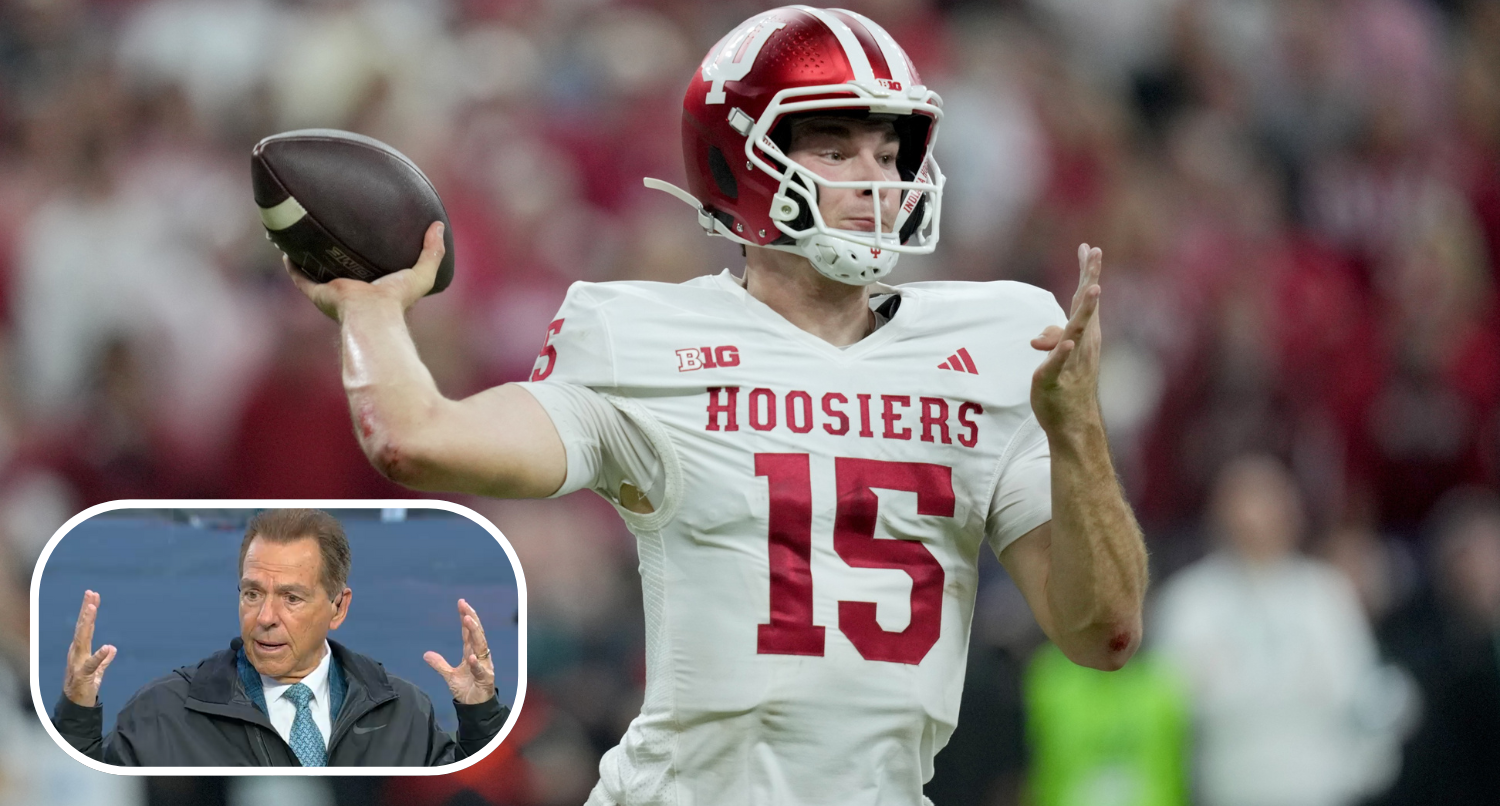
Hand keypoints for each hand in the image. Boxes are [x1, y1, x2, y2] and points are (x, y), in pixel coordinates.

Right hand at [63, 590, 115, 706]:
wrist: (75, 707)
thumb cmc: (83, 687)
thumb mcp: (96, 672)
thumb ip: (103, 660)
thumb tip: (112, 649)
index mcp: (80, 650)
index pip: (85, 627)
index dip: (89, 611)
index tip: (93, 595)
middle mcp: (76, 653)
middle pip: (82, 628)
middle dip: (86, 611)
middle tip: (91, 594)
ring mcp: (77, 663)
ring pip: (82, 639)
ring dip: (86, 623)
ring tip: (91, 608)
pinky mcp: (83, 676)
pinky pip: (92, 665)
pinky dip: (100, 656)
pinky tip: (109, 648)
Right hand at [287, 221, 445, 321]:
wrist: (373, 312)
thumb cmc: (397, 298)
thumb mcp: (422, 273)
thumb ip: (433, 252)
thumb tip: (439, 226)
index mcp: (373, 287)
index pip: (368, 268)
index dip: (364, 253)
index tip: (362, 233)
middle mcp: (351, 289)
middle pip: (339, 267)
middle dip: (334, 252)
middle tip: (331, 228)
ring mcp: (332, 291)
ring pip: (316, 271)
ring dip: (310, 256)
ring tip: (304, 234)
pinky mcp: (317, 293)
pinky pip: (300, 277)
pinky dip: (292, 265)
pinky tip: (287, 249)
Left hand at [423, 599, 495, 704]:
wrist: (476, 707)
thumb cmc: (467, 689)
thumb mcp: (449, 675)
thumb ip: (440, 664)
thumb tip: (426, 654)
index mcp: (472, 653)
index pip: (468, 632)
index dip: (465, 617)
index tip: (461, 603)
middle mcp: (480, 656)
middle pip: (476, 633)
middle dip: (471, 619)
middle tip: (465, 605)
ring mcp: (484, 666)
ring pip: (481, 646)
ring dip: (474, 632)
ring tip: (467, 620)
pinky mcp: (485, 679)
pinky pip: (480, 670)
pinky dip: (476, 663)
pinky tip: (471, 657)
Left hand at [1030, 244, 1103, 435]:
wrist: (1073, 421)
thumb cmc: (1068, 385)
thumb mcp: (1059, 355)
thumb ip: (1053, 337)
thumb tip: (1039, 337)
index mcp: (1084, 336)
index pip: (1084, 299)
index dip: (1086, 273)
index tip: (1089, 248)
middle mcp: (1083, 344)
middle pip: (1086, 306)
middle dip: (1091, 278)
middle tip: (1096, 253)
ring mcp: (1072, 360)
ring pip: (1078, 330)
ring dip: (1087, 310)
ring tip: (1094, 289)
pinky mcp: (1056, 378)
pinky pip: (1060, 362)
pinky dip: (1062, 351)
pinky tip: (1068, 342)